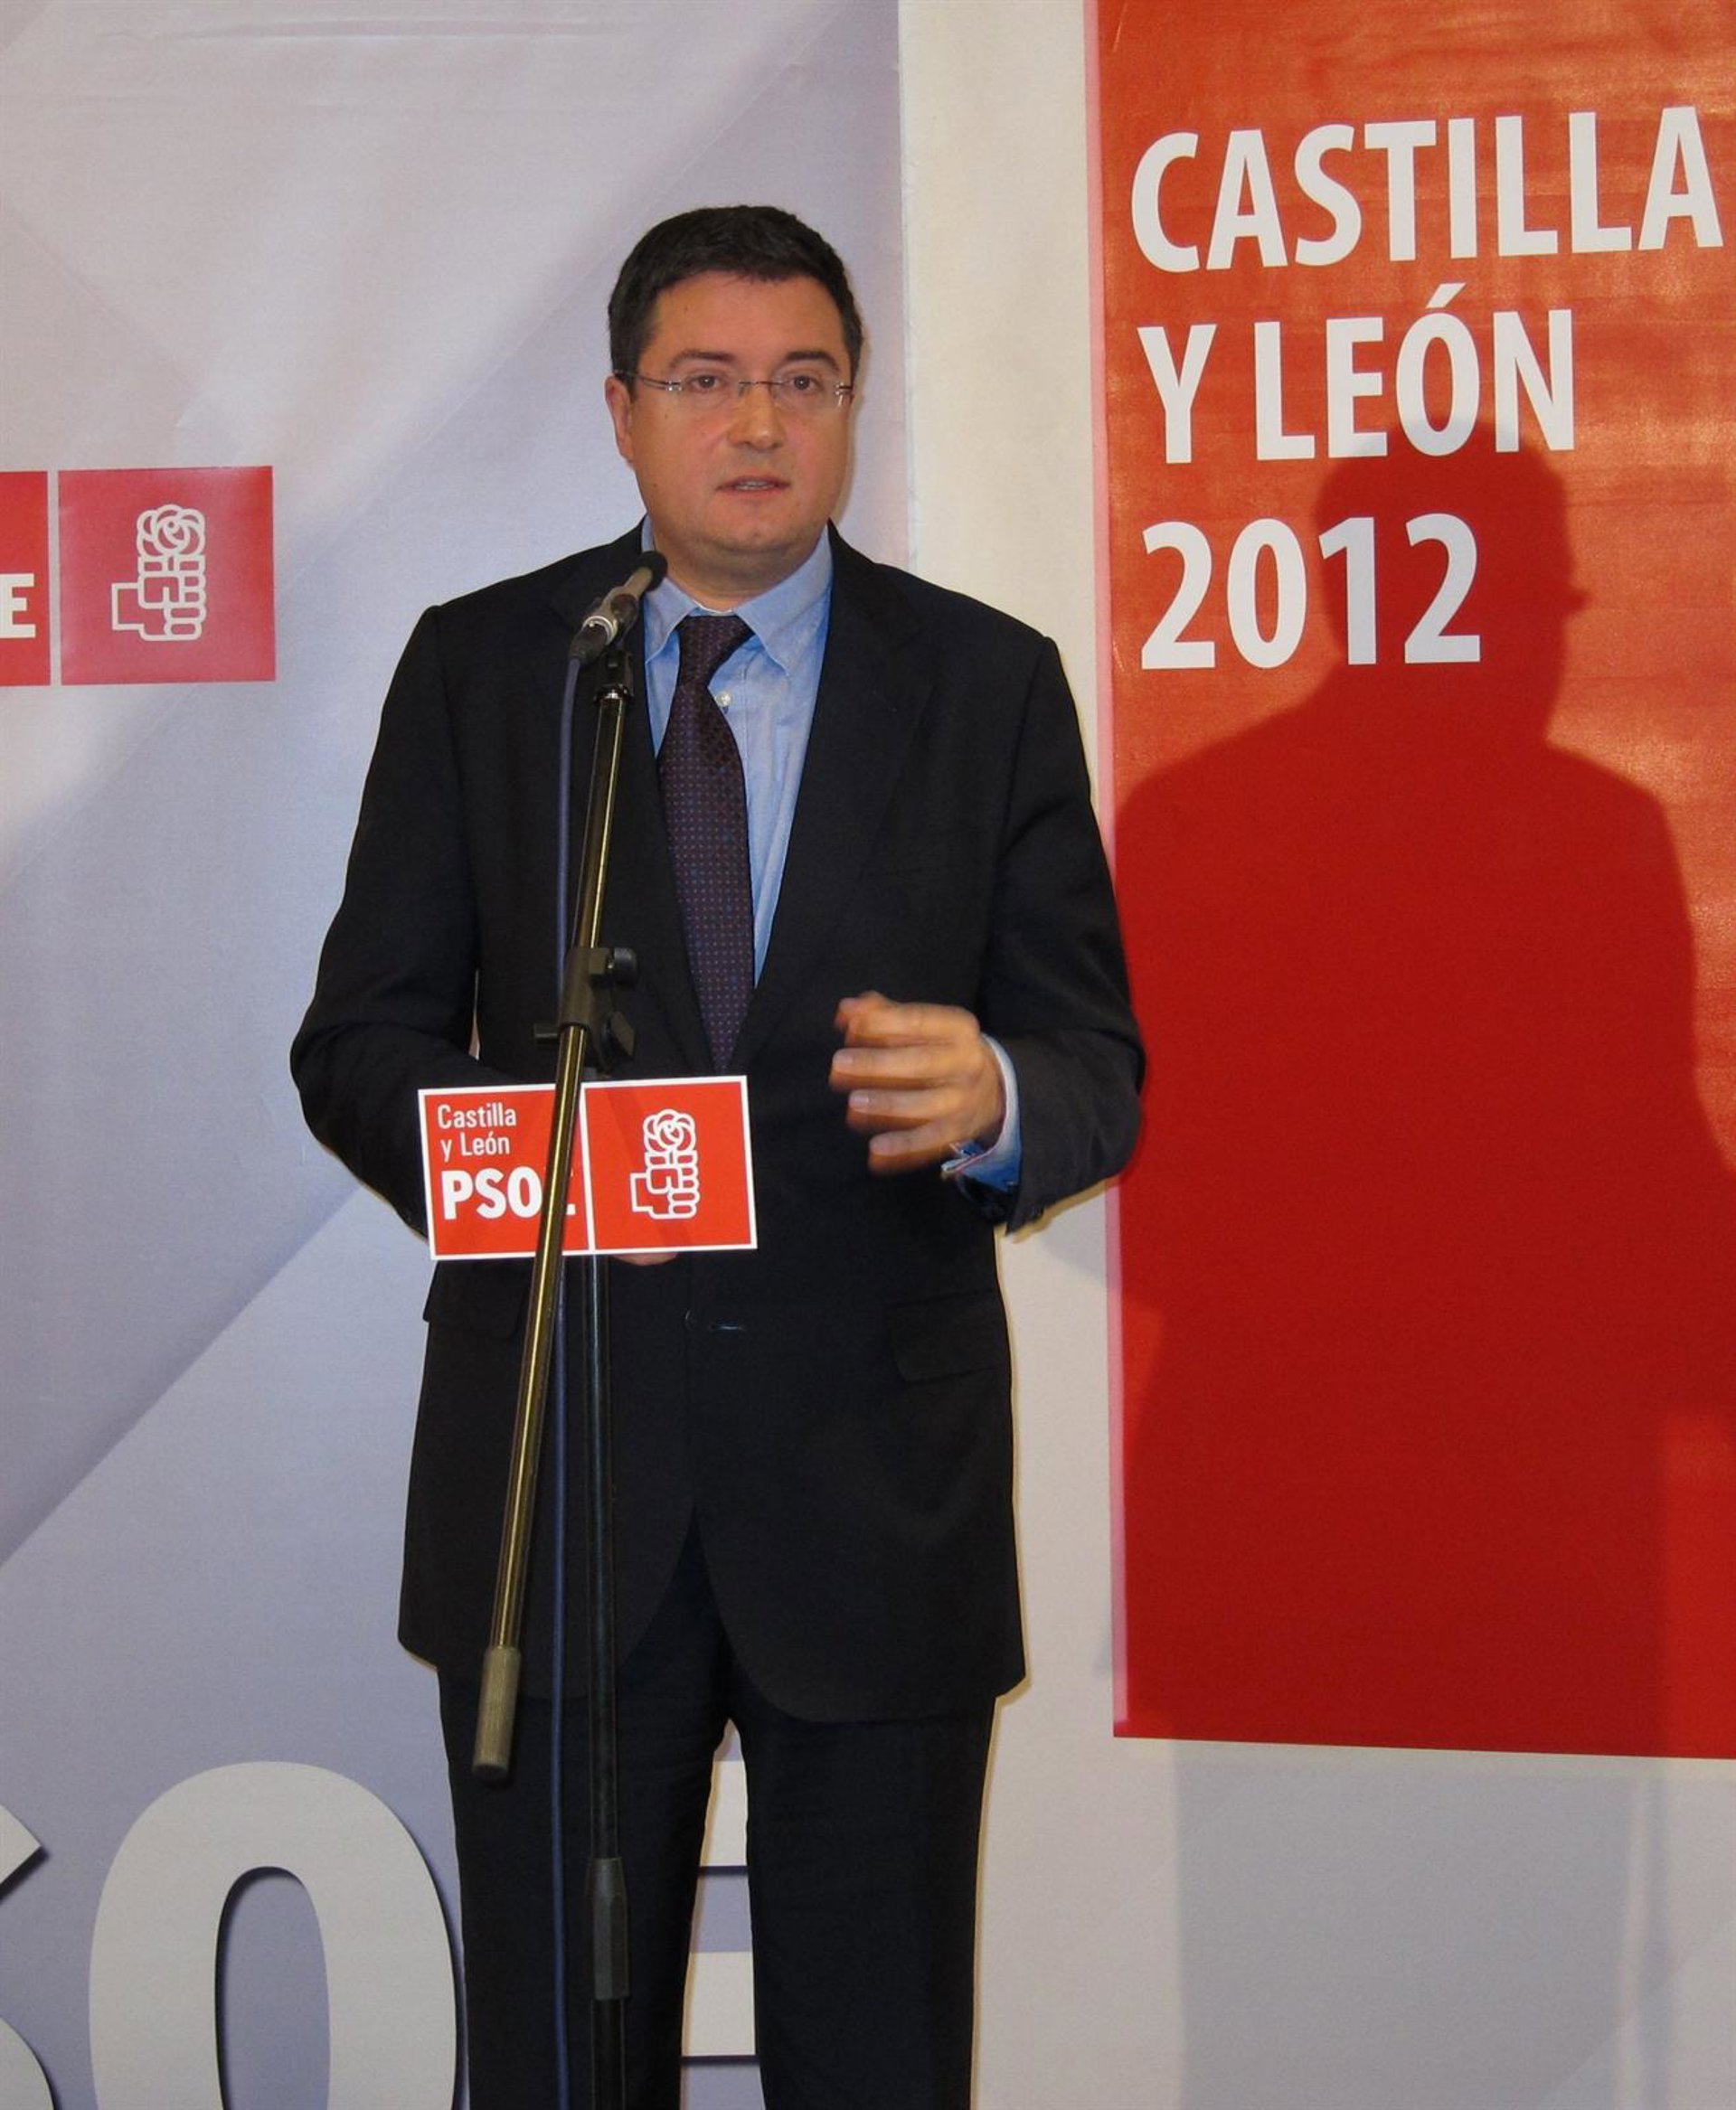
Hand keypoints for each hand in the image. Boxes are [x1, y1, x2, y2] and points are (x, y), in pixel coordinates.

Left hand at [829, 992, 1005, 1173]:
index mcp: (958, 1028)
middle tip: (838, 1065)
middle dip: (879, 1065)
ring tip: (852, 1106)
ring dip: (889, 1106)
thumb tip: (845, 1011)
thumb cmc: (941, 1049)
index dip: (885, 1024)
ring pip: (929, 1106)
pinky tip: (875, 1152)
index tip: (851, 1028)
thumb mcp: (922, 1026)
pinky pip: (932, 1142)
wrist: (994, 1087)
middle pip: (924, 1063)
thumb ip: (882, 1014)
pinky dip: (904, 1148)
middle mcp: (967, 1062)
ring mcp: (966, 1099)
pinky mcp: (960, 1131)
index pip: (920, 1022)